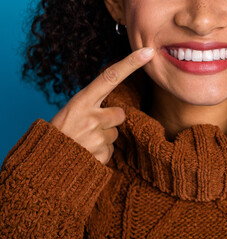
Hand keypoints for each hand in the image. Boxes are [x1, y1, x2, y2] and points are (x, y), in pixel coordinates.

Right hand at [50, 47, 154, 163]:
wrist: (44, 164)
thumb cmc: (58, 134)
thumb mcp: (70, 112)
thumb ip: (92, 106)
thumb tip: (116, 110)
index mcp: (81, 101)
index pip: (110, 77)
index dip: (130, 63)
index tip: (148, 52)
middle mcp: (91, 117)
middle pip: (120, 113)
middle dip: (111, 120)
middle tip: (90, 128)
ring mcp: (97, 136)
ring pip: (116, 134)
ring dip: (104, 138)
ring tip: (85, 142)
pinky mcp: (101, 154)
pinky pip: (111, 151)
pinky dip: (101, 152)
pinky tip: (86, 153)